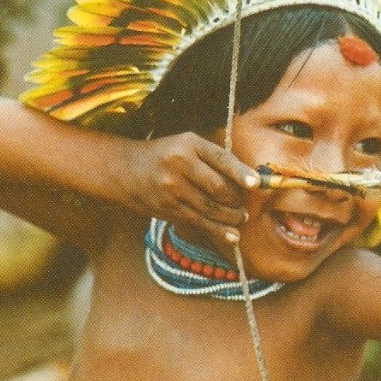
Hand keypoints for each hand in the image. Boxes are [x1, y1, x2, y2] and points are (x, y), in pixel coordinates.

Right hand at [117, 132, 258, 243]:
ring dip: (232, 217)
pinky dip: (219, 230)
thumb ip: (214, 158)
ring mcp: (172, 189)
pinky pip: (199, 222)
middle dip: (238, 198)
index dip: (241, 173)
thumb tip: (248, 179)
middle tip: (244, 202)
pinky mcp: (168, 209)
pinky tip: (232, 235)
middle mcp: (180, 165)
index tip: (256, 183)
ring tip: (241, 217)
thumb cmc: (164, 155)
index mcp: (189, 145)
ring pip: (212, 208)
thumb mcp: (187, 145)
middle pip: (219, 188)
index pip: (222, 159)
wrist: (124, 170)